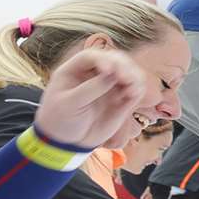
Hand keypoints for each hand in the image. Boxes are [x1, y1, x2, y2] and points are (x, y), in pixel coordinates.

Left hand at [31, 50, 151, 149]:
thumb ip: (89, 89)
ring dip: (133, 76)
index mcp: (75, 69)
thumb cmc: (61, 121)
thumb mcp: (69, 104)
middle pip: (113, 60)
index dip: (102, 59)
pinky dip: (137, 88)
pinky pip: (133, 88)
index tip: (109, 70)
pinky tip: (134, 94)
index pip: (91, 57)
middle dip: (122, 66)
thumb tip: (111, 75)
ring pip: (127, 71)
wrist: (67, 142)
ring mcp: (109, 84)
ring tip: (132, 89)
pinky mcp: (120, 97)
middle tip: (126, 79)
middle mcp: (94, 72)